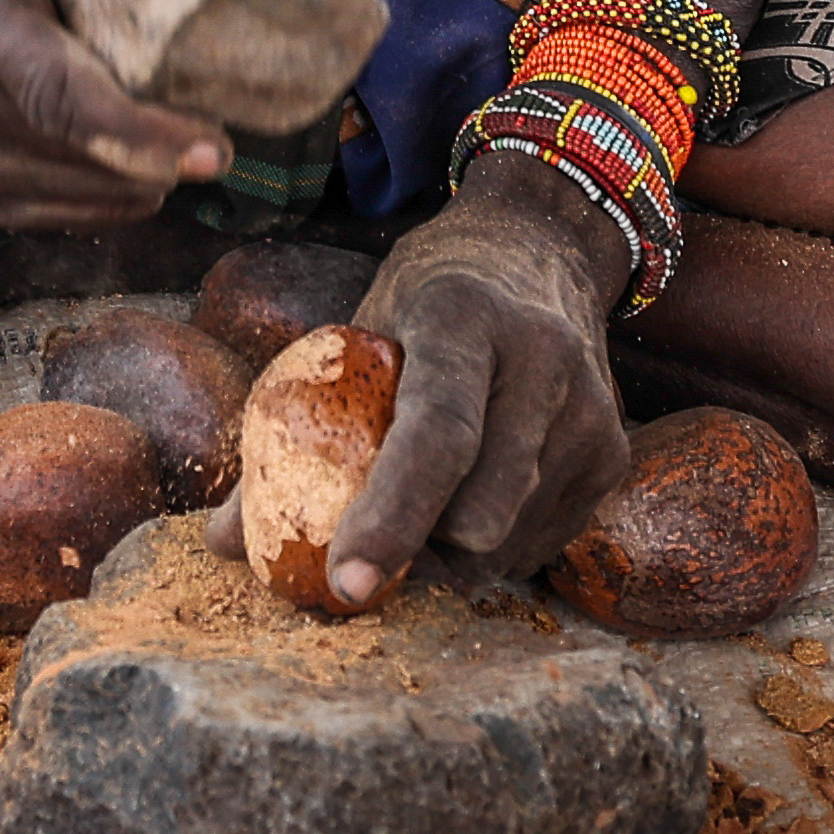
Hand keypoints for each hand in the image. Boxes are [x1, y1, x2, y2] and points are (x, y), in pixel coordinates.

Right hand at [0, 0, 250, 230]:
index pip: (56, 91)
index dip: (135, 130)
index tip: (212, 147)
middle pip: (67, 150)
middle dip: (151, 160)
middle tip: (222, 146)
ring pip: (62, 192)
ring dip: (132, 185)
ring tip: (182, 152)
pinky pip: (46, 217)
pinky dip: (102, 206)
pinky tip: (138, 173)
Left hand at [208, 159, 634, 601]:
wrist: (540, 249)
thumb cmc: (426, 300)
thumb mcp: (357, 330)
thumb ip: (291, 427)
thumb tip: (220, 541)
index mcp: (465, 319)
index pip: (437, 433)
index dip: (390, 515)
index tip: (345, 584)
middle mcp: (542, 361)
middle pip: (482, 507)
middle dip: (417, 554)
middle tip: (366, 553)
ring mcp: (590, 411)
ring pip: (510, 541)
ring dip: (452, 559)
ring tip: (421, 516)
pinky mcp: (614, 453)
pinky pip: (541, 543)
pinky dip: (493, 549)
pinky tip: (471, 502)